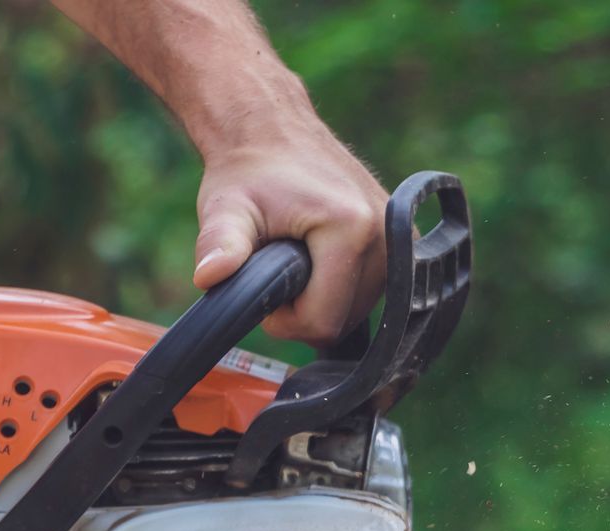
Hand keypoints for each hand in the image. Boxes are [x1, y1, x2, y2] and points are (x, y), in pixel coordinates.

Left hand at [192, 125, 389, 346]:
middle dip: (304, 309)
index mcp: (352, 229)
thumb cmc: (248, 171)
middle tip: (277, 266)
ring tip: (297, 256)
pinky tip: (320, 255)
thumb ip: (220, 245)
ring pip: (358, 311)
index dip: (285, 320)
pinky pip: (370, 292)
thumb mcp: (225, 208)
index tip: (263, 288)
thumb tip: (207, 276)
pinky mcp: (402, 240)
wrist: (273, 128)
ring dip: (322, 298)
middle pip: (343, 321)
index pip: (323, 322)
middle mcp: (387, 234)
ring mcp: (399, 238)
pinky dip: (341, 286)